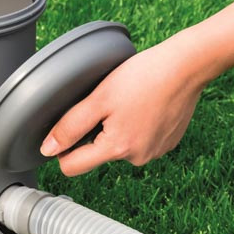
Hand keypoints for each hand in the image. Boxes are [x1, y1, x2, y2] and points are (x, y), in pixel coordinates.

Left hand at [39, 37, 208, 175]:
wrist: (186, 67)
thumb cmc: (143, 77)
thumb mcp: (98, 99)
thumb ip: (70, 126)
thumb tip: (47, 150)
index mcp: (117, 150)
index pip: (73, 166)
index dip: (63, 148)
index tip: (68, 126)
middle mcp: (138, 159)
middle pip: (98, 153)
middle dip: (96, 131)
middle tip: (108, 103)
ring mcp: (156, 152)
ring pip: (120, 145)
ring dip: (117, 127)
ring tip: (129, 101)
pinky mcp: (168, 143)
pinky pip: (141, 139)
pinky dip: (137, 124)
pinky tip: (144, 104)